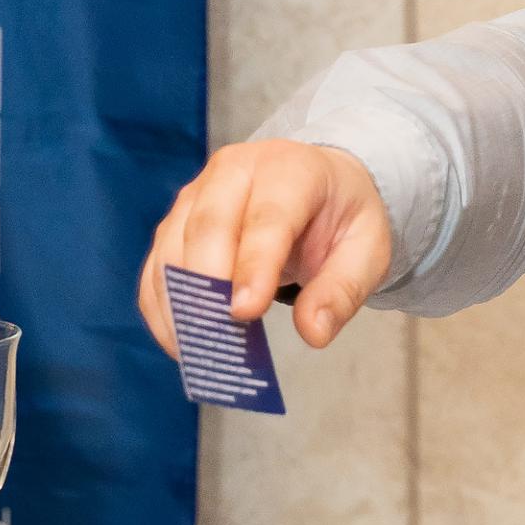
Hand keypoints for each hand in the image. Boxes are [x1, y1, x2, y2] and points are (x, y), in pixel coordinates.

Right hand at [138, 140, 391, 356]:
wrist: (318, 184)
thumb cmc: (341, 215)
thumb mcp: (367, 247)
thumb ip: (343, 289)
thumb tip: (314, 333)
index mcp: (290, 169)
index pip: (267, 216)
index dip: (254, 265)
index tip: (245, 312)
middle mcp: (234, 171)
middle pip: (208, 226)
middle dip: (209, 287)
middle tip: (219, 342)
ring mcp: (197, 194)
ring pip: (173, 246)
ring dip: (180, 304)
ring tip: (200, 354)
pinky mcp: (176, 221)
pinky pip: (158, 266)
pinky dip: (163, 308)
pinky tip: (182, 344)